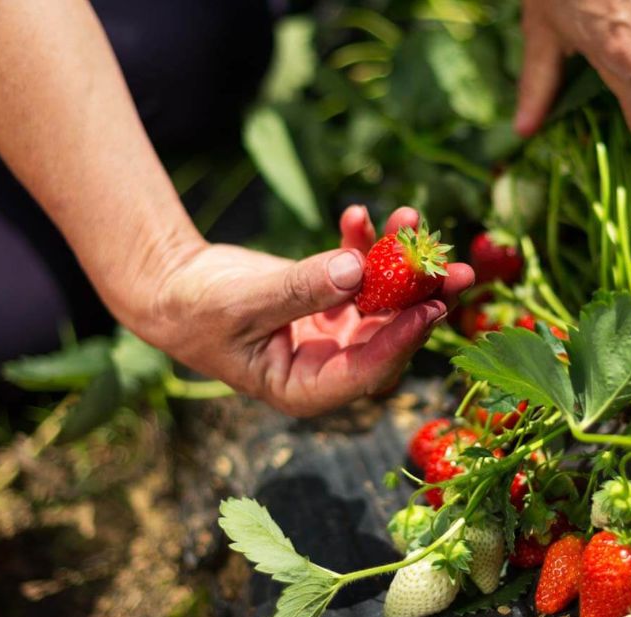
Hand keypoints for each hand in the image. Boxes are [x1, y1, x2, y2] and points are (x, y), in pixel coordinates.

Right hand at [133, 206, 473, 416]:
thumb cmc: (195, 310)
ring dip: (400, 263)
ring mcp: (334, 332)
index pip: (367, 371)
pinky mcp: (330, 299)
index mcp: (307, 389)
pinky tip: (357, 213)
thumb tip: (357, 270)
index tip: (433, 307)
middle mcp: (330, 365)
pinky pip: (358, 273)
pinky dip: (362, 243)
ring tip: (412, 218)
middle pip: (390, 335)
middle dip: (423, 300)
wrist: (172, 287)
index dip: (402, 340)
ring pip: (383, 301)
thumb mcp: (243, 303)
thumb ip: (300, 290)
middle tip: (459, 270)